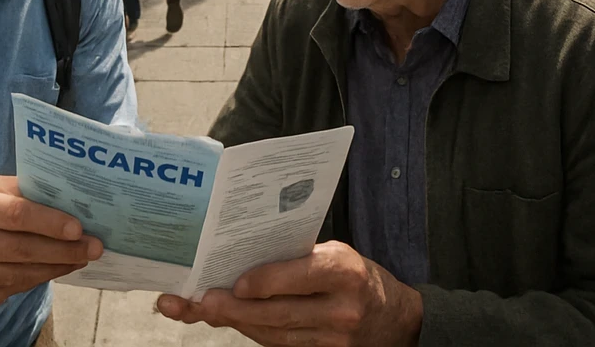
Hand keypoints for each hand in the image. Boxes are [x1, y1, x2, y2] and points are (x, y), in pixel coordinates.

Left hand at [156, 241, 421, 346]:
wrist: (395, 320)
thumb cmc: (356, 277)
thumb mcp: (336, 255)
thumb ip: (298, 260)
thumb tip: (243, 259)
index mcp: (343, 271)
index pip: (298, 276)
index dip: (264, 282)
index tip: (236, 284)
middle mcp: (340, 308)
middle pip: (278, 313)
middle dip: (234, 310)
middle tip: (199, 303)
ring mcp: (334, 339)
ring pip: (274, 334)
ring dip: (237, 323)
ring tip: (202, 311)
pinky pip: (281, 345)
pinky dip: (255, 333)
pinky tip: (233, 321)